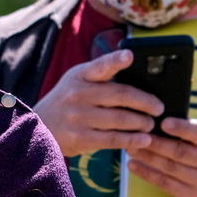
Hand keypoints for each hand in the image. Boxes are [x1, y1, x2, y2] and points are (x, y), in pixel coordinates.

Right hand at [34, 50, 164, 156]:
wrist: (38, 127)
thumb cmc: (67, 101)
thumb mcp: (76, 81)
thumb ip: (101, 76)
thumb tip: (141, 79)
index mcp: (79, 76)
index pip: (100, 65)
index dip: (116, 60)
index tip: (130, 55)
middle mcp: (77, 94)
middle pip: (121, 95)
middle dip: (146, 102)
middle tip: (159, 108)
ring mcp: (77, 117)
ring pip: (120, 119)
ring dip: (142, 123)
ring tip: (150, 125)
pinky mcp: (79, 138)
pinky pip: (113, 139)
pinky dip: (132, 140)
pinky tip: (143, 140)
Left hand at [127, 118, 196, 196]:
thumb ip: (192, 129)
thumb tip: (158, 119)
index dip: (182, 128)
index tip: (163, 122)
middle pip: (181, 152)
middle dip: (156, 144)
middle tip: (137, 135)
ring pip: (170, 168)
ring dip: (147, 157)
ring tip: (131, 148)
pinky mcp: (191, 196)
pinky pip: (164, 183)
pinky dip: (146, 173)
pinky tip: (132, 165)